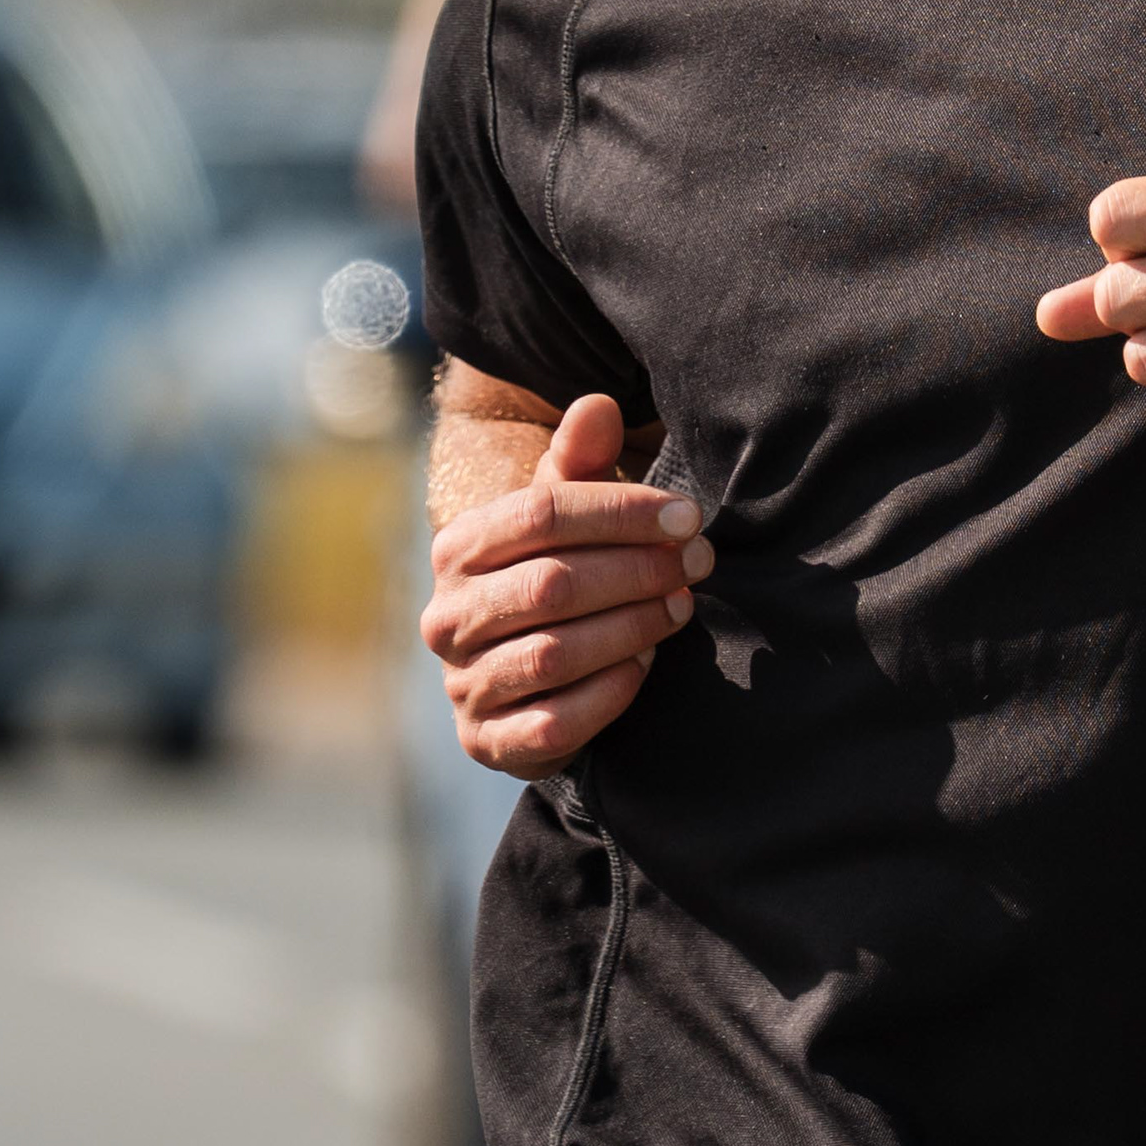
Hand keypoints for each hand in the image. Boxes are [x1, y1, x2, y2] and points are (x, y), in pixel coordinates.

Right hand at [422, 393, 711, 773]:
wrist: (525, 687)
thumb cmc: (554, 579)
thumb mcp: (563, 519)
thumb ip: (579, 463)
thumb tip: (599, 404)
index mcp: (458, 549)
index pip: (540, 514)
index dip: (620, 510)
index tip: (686, 516)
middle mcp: (447, 616)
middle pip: (550, 583)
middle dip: (636, 570)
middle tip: (697, 562)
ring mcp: (464, 683)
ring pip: (554, 653)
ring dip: (630, 628)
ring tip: (680, 609)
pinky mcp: (489, 741)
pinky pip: (554, 719)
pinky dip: (609, 692)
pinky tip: (646, 665)